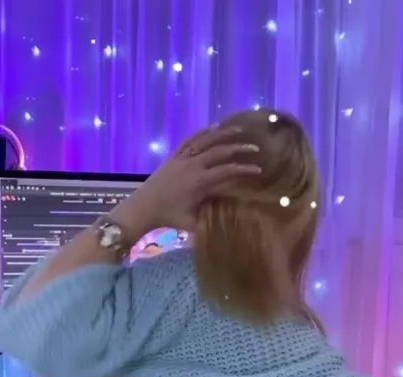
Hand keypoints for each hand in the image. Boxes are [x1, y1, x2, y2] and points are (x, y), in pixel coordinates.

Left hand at [112, 126, 260, 233]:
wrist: (143, 207)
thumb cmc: (168, 217)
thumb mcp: (192, 222)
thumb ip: (210, 219)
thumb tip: (229, 222)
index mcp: (199, 182)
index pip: (227, 171)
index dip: (244, 170)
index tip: (258, 170)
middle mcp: (193, 165)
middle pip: (220, 152)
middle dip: (239, 149)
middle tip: (255, 149)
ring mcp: (182, 158)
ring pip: (206, 141)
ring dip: (223, 134)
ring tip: (239, 130)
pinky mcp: (174, 156)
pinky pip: (190, 140)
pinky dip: (202, 133)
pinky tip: (213, 128)